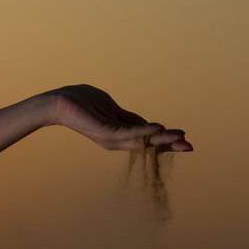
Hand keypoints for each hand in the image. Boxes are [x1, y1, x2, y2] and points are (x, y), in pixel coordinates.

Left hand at [46, 84, 192, 151]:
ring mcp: (110, 137)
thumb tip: (149, 124)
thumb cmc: (83, 102)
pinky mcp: (103, 131)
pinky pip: (127, 131)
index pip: (147, 140)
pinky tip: (158, 127)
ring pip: (140, 140)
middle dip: (169, 145)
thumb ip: (129, 118)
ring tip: (180, 136)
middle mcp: (116, 140)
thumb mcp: (112, 109)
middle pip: (147, 144)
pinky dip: (143, 130)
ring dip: (161, 138)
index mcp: (119, 134)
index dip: (166, 141)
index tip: (186, 141)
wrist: (59, 102)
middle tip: (190, 146)